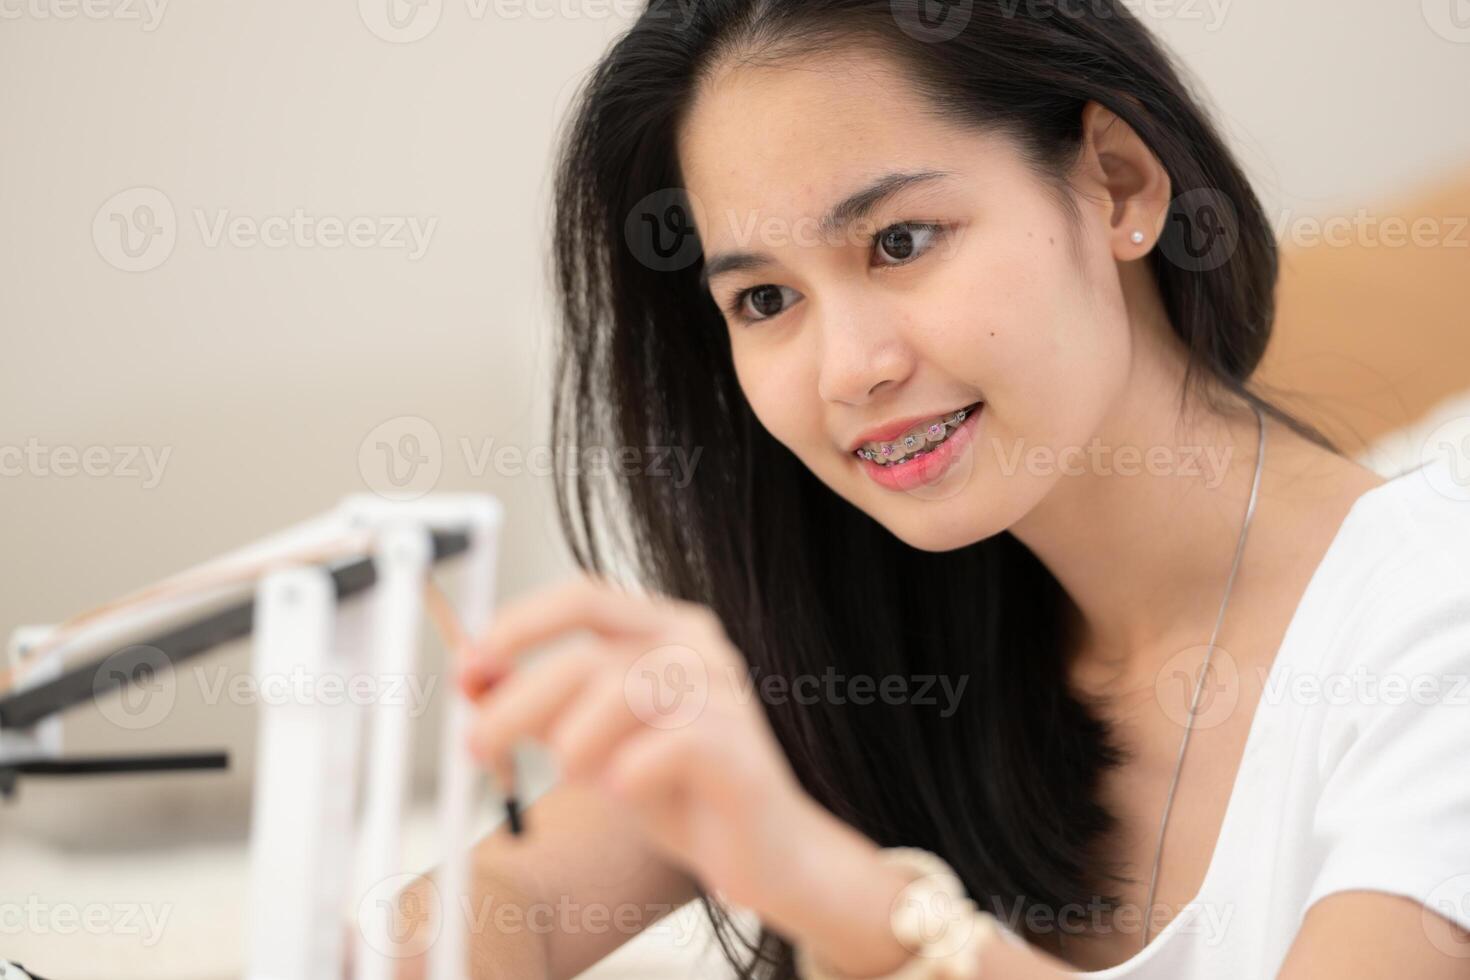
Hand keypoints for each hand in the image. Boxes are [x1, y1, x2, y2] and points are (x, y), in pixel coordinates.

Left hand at [459, 573, 831, 916]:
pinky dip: (628, 772)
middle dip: (518, 703)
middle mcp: (696, 646)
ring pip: (622, 693)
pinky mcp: (739, 747)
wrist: (761, 852)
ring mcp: (724, 692)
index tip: (470, 665)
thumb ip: (539, 705)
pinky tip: (624, 792)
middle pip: (588, 655)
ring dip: (576, 744)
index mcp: (663, 628)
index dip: (519, 626)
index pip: (582, 597)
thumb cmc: (675, 790)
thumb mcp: (591, 740)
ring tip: (577, 778)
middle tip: (478, 747)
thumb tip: (473, 675)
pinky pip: (667, 746)